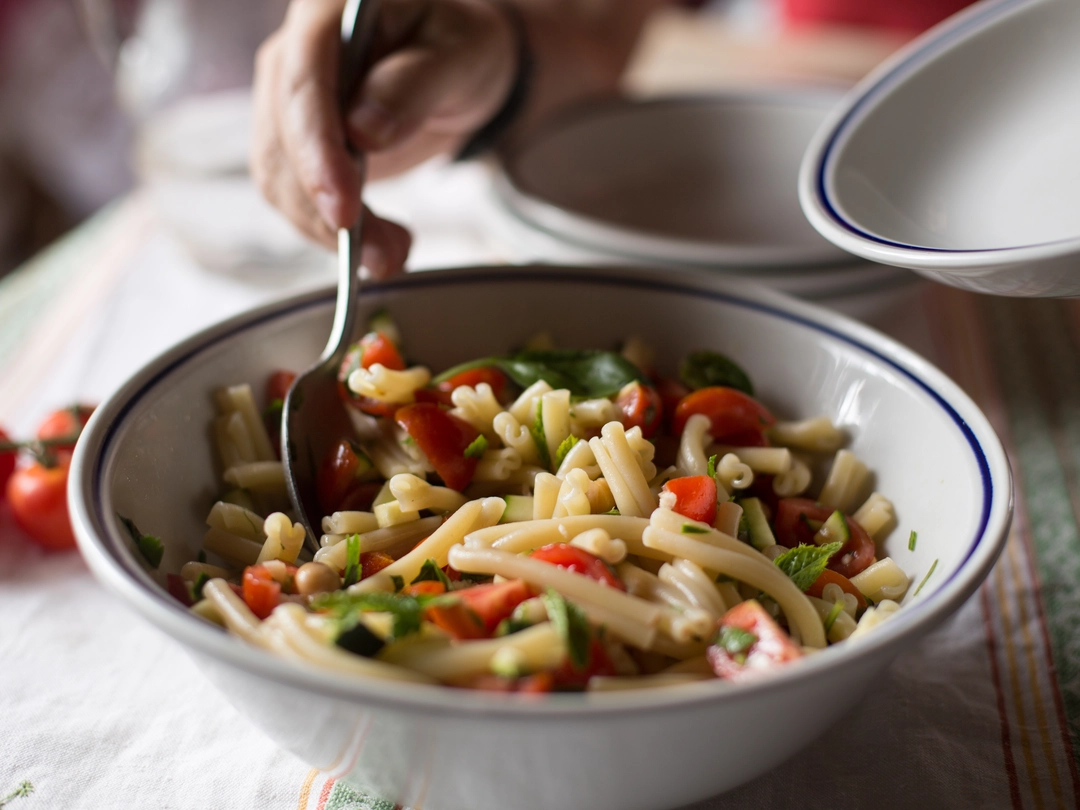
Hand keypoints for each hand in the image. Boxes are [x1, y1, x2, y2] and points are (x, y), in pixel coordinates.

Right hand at [251, 0, 516, 275]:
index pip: (303, 86)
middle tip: (383, 255)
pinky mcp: (296, 146)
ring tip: (391, 255)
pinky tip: (377, 244)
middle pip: (282, 141)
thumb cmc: (457, 45)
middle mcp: (292, 57)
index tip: (343, 210)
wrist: (452, 62)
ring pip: (281, 180)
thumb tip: (363, 132)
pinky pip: (295, 197)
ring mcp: (288, 103)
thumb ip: (413, 85)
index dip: (317, 152)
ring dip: (327, 232)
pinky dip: (330, 232)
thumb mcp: (459, 54)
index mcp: (326, 17)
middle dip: (325, 209)